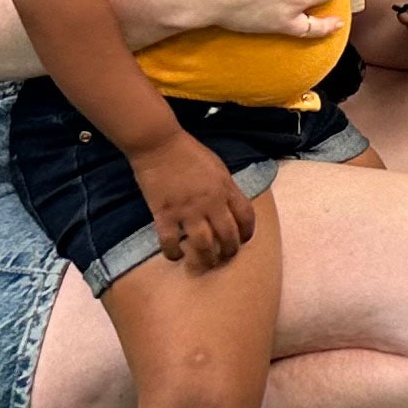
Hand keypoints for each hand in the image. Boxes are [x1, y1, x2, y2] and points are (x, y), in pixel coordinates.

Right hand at [138, 134, 256, 269]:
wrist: (159, 144)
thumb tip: (230, 206)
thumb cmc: (189, 152)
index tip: (242, 240)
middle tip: (223, 257)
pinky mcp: (165, 214)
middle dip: (229, 251)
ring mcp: (188, 209)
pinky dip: (173, 253)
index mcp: (227, 188)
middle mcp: (212, 202)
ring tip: (203, 263)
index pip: (247, 217)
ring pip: (204, 245)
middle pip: (229, 236)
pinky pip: (171, 242)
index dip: (247, 233)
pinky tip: (175, 255)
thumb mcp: (217, 168)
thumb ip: (226, 188)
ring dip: (206, 259)